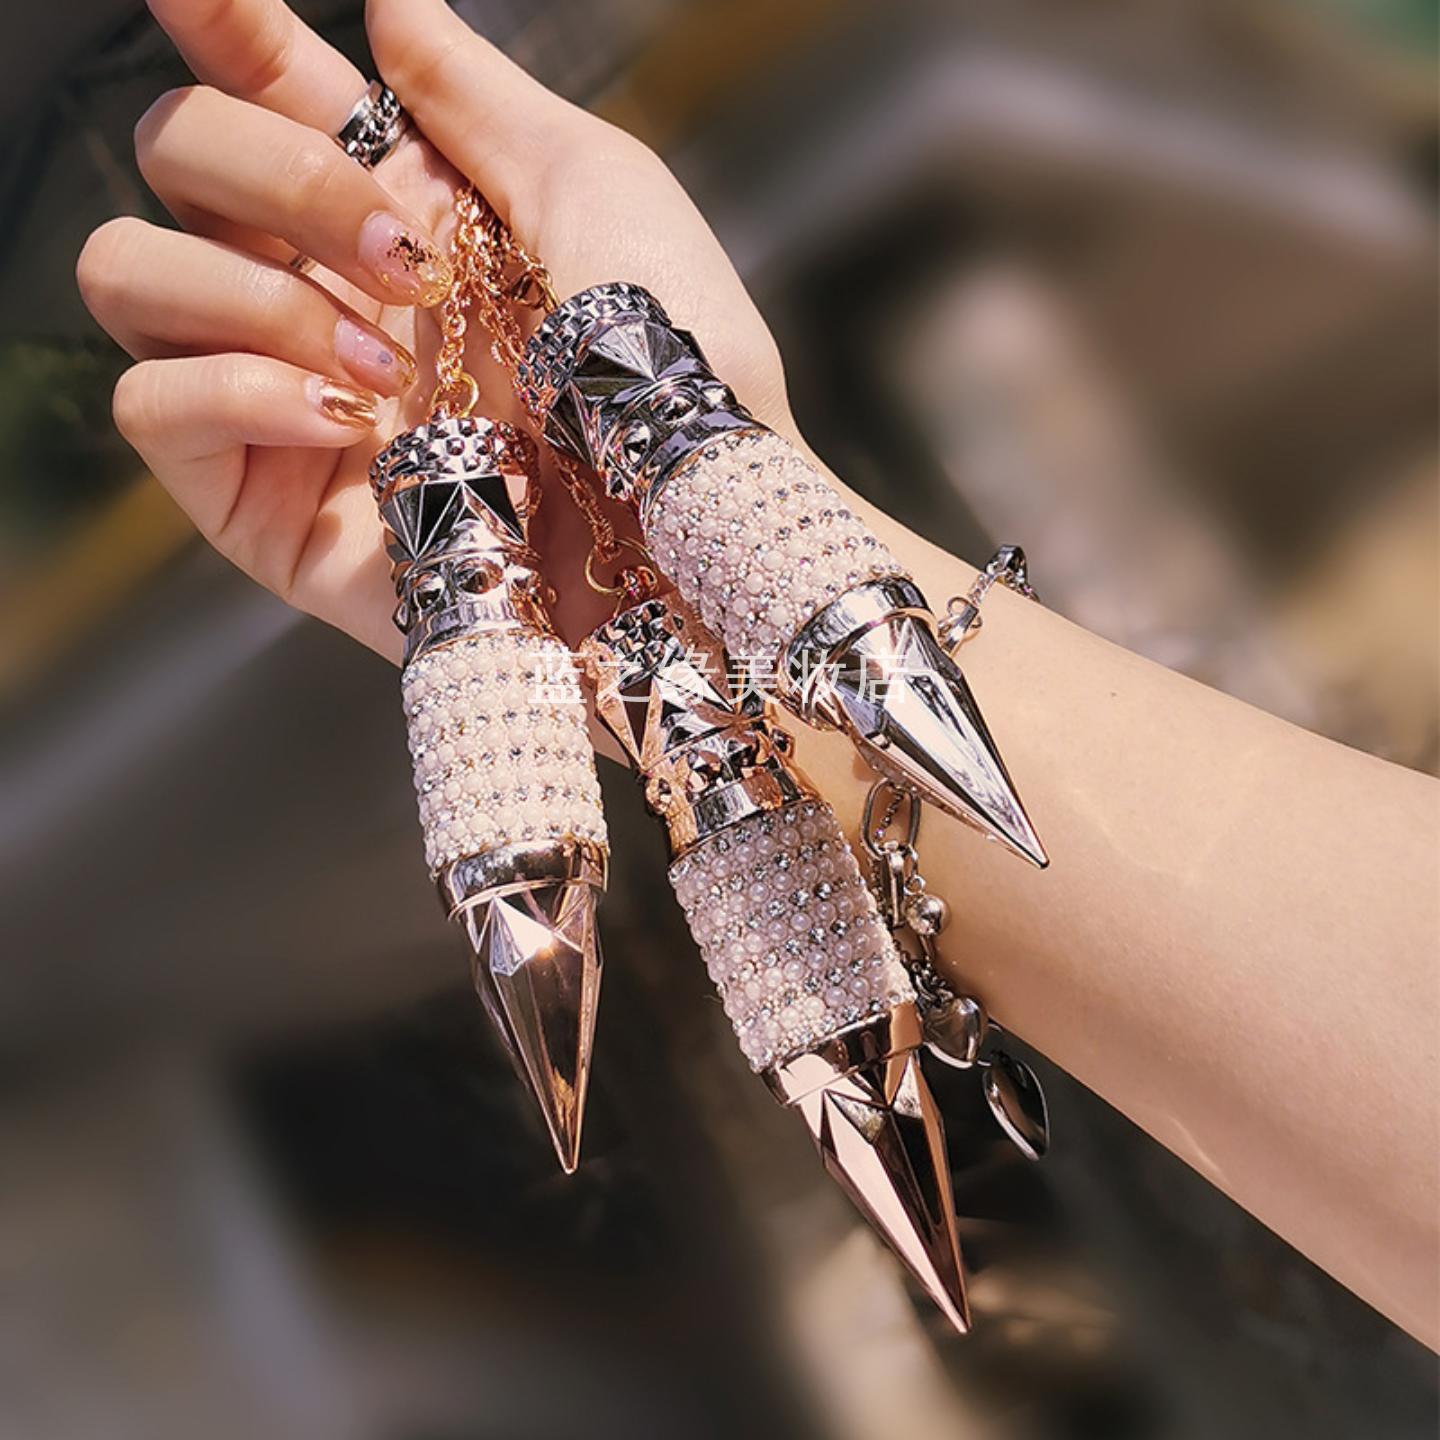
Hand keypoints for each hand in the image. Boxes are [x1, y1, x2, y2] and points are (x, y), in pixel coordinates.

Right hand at [78, 0, 792, 658]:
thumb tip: (385, 2)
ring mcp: (282, 392)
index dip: (216, 22)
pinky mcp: (264, 504)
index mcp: (398, 202)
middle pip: (177, 154)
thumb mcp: (595, 192)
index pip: (263, 84)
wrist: (677, 523)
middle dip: (270, 169)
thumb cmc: (668, 363)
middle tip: (403, 252)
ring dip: (252, 291)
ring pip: (129, 271)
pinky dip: (236, 391)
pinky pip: (151, 407)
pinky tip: (350, 421)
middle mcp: (324, 284)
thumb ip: (476, 96)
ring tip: (388, 362)